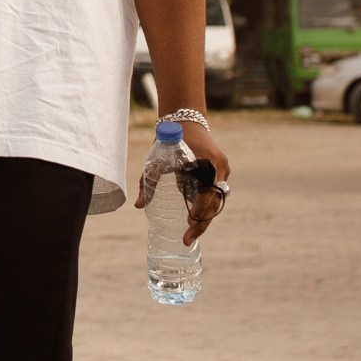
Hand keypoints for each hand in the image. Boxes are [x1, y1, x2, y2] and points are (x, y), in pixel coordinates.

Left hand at [135, 124, 230, 245]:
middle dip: (202, 223)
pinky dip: (205, 208)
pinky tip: (193, 221)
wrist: (186, 121)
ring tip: (189, 235)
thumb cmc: (170, 140)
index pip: (208, 192)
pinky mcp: (219, 173)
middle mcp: (220, 168)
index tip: (189, 223)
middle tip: (187, 239)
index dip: (200, 209)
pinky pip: (214, 195)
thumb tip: (138, 206)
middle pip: (215, 202)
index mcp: (209, 162)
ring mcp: (222, 171)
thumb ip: (147, 182)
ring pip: (216, 201)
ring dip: (204, 218)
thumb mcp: (157, 160)